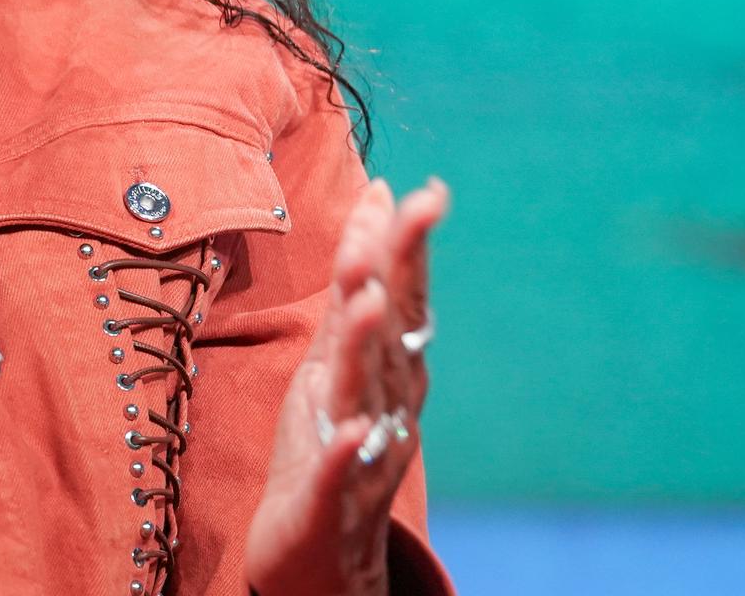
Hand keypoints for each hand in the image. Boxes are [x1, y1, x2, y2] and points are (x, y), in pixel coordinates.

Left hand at [244, 175, 448, 595]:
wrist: (319, 553)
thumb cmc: (330, 439)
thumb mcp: (337, 349)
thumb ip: (357, 277)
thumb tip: (380, 192)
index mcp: (384, 367)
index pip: (400, 297)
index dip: (408, 245)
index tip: (424, 191)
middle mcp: (384, 404)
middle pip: (392, 333)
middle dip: (397, 275)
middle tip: (405, 216)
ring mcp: (359, 453)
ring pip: (364, 393)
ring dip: (366, 346)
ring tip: (365, 300)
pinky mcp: (326, 501)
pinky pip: (335, 475)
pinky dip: (343, 454)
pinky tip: (349, 432)